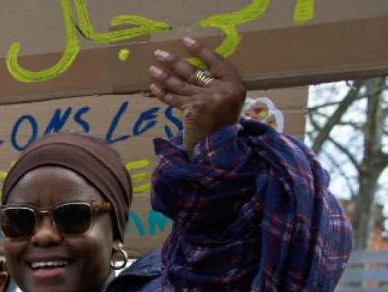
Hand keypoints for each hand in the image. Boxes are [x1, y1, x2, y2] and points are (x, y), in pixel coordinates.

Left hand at [148, 38, 246, 154]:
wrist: (219, 153)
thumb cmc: (221, 130)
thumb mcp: (226, 105)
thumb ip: (215, 89)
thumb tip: (190, 74)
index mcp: (236, 86)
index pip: (217, 62)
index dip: (201, 51)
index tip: (186, 41)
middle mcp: (225, 90)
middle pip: (195, 72)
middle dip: (174, 62)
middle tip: (158, 54)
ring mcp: (210, 99)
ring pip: (182, 84)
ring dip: (164, 76)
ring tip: (151, 68)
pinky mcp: (194, 109)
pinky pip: (175, 99)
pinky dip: (163, 93)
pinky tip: (153, 86)